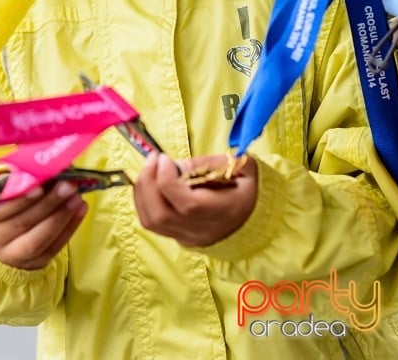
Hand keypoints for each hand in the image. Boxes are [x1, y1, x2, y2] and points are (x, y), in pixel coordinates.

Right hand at [0, 180, 87, 268]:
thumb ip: (9, 180)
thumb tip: (36, 167)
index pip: (0, 209)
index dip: (20, 199)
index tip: (40, 185)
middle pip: (23, 223)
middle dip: (48, 203)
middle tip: (68, 185)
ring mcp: (13, 256)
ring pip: (38, 239)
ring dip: (61, 216)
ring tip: (77, 197)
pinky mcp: (32, 264)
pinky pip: (52, 249)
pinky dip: (69, 229)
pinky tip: (80, 209)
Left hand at [133, 152, 256, 246]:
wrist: (255, 217)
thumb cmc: (248, 187)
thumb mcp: (240, 166)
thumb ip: (209, 163)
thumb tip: (177, 165)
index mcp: (224, 212)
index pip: (186, 204)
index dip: (168, 179)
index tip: (165, 158)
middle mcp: (203, 231)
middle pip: (161, 215)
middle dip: (149, 182)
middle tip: (154, 158)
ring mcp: (189, 238)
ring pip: (151, 221)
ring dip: (142, 190)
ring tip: (149, 168)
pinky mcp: (179, 238)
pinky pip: (152, 223)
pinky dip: (143, 200)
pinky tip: (149, 182)